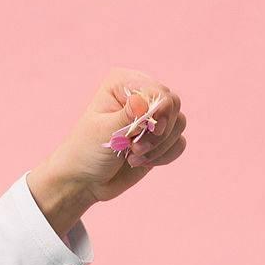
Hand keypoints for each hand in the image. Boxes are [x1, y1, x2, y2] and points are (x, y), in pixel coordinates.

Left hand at [27, 70, 186, 232]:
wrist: (85, 180)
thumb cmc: (86, 151)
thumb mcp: (104, 132)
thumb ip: (127, 117)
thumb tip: (142, 102)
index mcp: (123, 84)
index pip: (158, 90)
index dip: (161, 111)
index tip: (151, 130)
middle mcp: (141, 96)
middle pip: (173, 105)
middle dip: (159, 132)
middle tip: (135, 148)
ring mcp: (152, 118)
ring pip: (179, 124)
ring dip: (159, 146)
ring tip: (133, 156)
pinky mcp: (160, 139)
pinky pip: (179, 143)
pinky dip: (164, 156)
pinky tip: (142, 162)